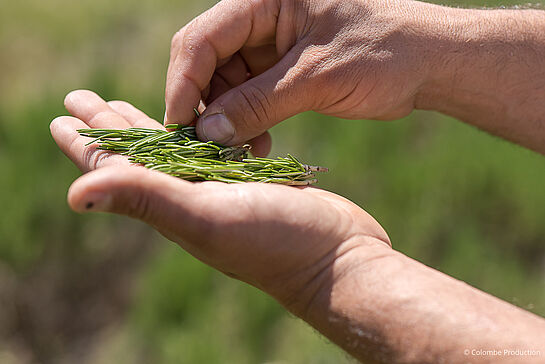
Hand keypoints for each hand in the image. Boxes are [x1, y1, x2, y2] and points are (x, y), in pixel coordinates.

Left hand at [51, 90, 390, 313]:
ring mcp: (222, 191)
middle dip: (111, 125)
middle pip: (139, 154)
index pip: (117, 168)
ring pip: (174, 150)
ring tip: (125, 107)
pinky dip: (197, 133)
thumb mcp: (205, 216)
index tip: (62, 116)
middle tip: (83, 99)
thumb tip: (72, 194)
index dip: (87, 142)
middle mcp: (191, 198)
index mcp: (173, 204)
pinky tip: (194, 126)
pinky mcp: (252, 184)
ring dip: (148, 127)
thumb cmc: (275, 241)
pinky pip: (213, 152)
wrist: (338, 257)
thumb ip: (146, 198)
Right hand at [165, 0, 431, 144]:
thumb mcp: (316, 78)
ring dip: (228, 121)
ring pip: (226, 84)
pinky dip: (248, 122)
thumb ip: (257, 104)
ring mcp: (271, 44)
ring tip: (241, 153)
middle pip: (208, 62)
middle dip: (206, 107)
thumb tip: (206, 134)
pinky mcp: (282, 68)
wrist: (430, 62)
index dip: (184, 85)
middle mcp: (261, 17)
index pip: (201, 39)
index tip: (180, 129)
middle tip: (211, 149)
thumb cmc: (383, 54)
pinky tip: (257, 146)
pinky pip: (249, 96)